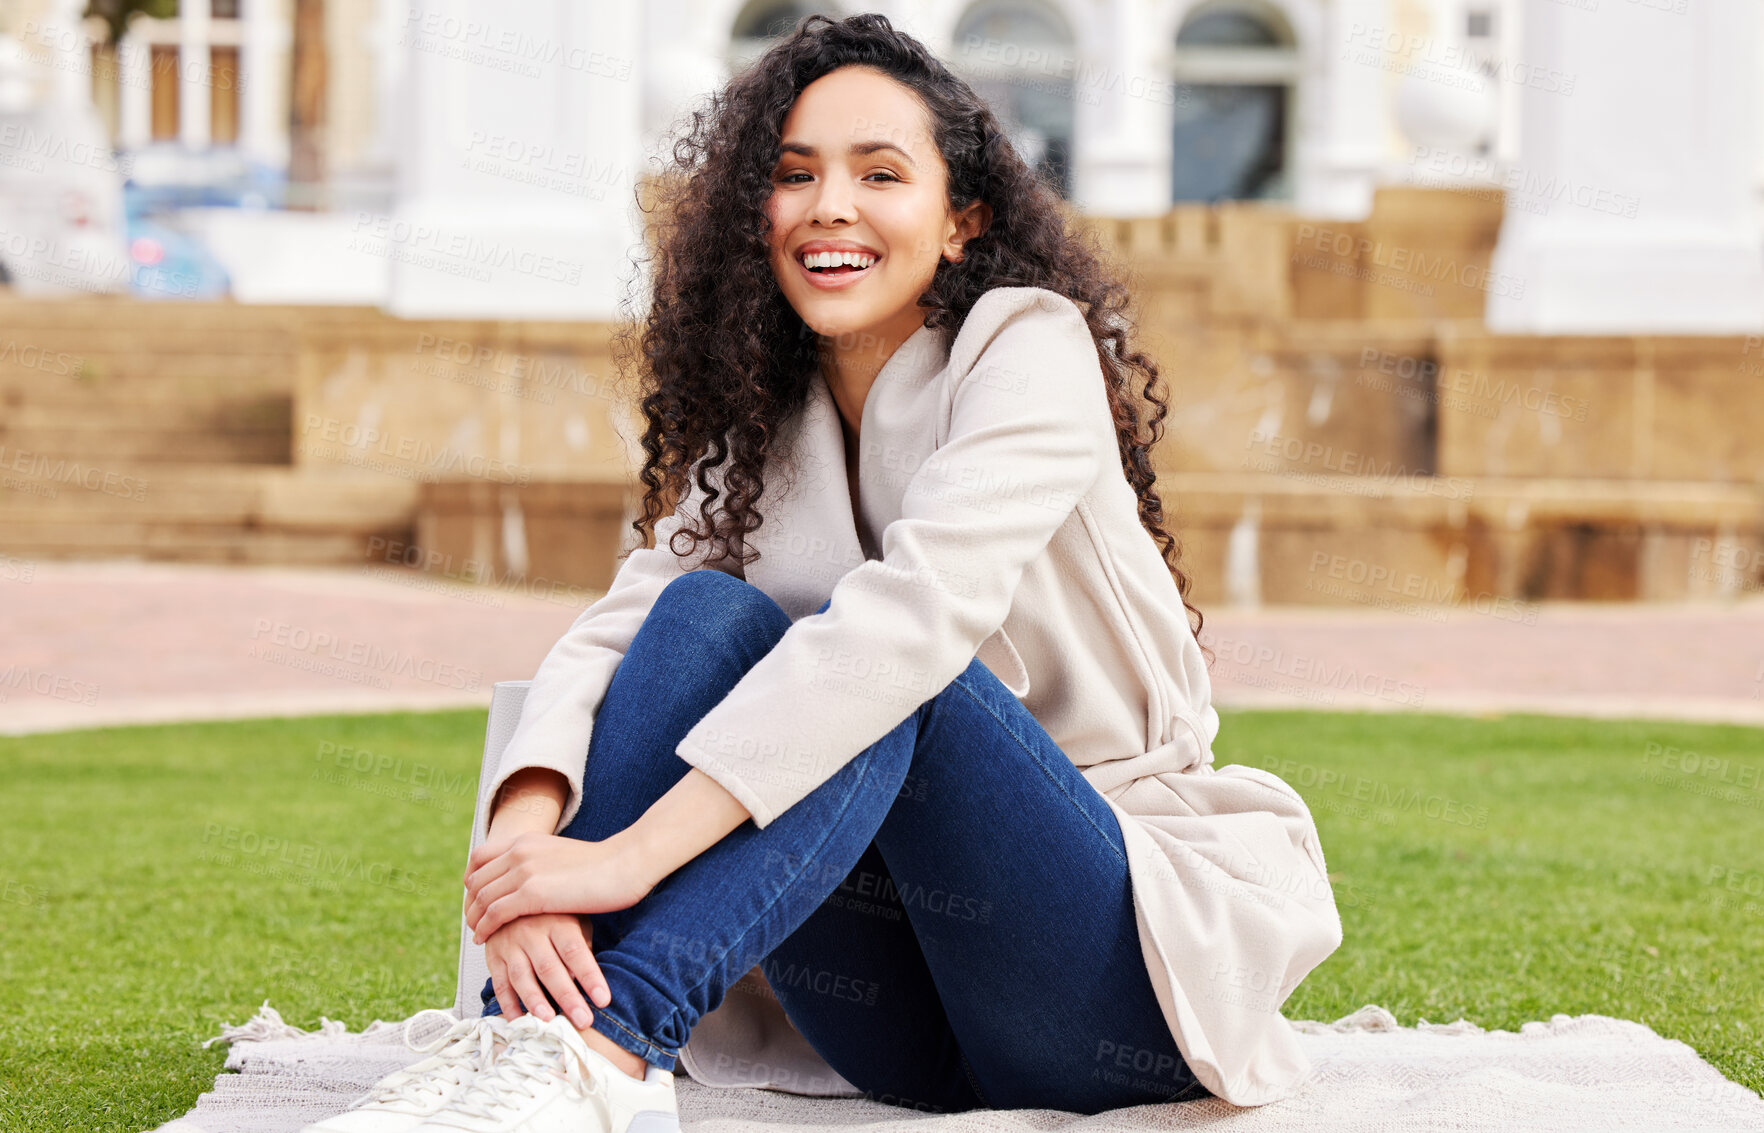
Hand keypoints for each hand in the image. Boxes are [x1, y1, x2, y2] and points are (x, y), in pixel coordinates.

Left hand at [463, 831, 653, 942]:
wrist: (626, 863)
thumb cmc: (604, 865)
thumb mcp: (562, 855)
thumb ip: (542, 862)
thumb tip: (535, 876)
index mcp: (526, 840)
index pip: (479, 858)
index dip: (471, 880)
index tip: (474, 899)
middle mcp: (519, 851)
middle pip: (475, 880)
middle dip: (470, 903)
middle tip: (473, 921)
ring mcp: (525, 871)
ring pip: (481, 898)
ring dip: (474, 918)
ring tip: (476, 933)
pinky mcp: (533, 894)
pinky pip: (494, 914)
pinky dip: (484, 928)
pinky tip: (484, 939)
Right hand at [485, 912, 606, 1030]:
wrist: (508, 899)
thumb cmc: (551, 914)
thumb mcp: (573, 919)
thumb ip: (581, 945)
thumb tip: (580, 979)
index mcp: (558, 922)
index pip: (575, 951)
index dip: (589, 976)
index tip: (603, 1000)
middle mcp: (532, 932)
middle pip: (550, 968)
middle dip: (567, 997)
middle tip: (583, 1020)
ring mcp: (510, 944)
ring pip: (521, 976)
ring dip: (534, 1001)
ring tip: (548, 1021)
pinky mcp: (493, 956)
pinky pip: (499, 983)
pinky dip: (507, 1004)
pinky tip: (518, 1021)